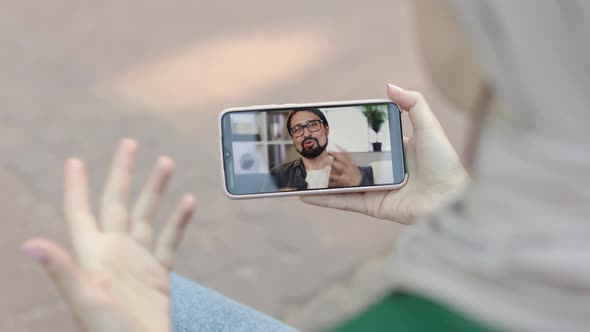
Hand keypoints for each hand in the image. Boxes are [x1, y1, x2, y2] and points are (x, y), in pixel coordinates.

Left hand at [20, 139, 196, 331]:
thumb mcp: (85, 300)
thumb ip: (62, 270)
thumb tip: (30, 244)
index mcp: (92, 255)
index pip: (81, 212)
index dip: (76, 187)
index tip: (74, 161)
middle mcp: (113, 252)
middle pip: (117, 203)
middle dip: (122, 173)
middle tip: (129, 144)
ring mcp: (137, 262)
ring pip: (146, 215)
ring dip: (155, 189)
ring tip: (166, 162)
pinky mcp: (158, 274)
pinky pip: (169, 241)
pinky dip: (179, 221)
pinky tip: (188, 202)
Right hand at [301, 84, 468, 223]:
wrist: (450, 198)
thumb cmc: (443, 162)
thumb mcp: (429, 125)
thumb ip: (412, 103)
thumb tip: (388, 85)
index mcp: (397, 152)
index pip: (368, 141)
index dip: (350, 134)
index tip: (330, 126)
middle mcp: (384, 171)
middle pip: (350, 162)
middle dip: (329, 156)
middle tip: (307, 147)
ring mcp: (376, 190)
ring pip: (342, 182)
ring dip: (320, 178)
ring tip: (298, 170)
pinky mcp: (372, 206)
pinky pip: (344, 201)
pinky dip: (323, 199)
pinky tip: (303, 194)